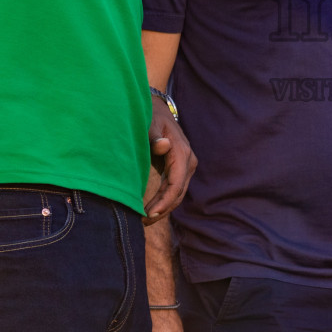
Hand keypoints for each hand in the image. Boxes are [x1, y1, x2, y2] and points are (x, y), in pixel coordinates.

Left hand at [144, 99, 195, 223]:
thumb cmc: (150, 117)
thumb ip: (153, 137)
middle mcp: (188, 161)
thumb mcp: (149, 125)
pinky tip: (151, 209)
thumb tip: (163, 145)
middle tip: (143, 221)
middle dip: (162, 209)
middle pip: (178, 192)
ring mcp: (186, 165)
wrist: (157, 109)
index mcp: (181, 152)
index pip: (176, 184)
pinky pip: (174, 188)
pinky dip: (164, 200)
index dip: (164, 201)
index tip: (149, 213)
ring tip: (144, 219)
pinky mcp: (180, 168)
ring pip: (178, 193)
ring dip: (163, 207)